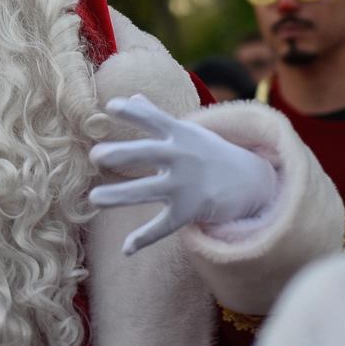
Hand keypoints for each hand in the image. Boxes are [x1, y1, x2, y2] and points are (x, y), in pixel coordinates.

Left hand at [88, 94, 276, 255]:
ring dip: (120, 196)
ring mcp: (185, 186)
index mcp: (180, 135)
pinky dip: (145, 238)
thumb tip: (132, 96)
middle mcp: (182, 158)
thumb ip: (156, 116)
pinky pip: (163, 227)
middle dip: (122, 155)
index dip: (134, 113)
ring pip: (148, 191)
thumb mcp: (187, 131)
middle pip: (148, 154)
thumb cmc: (208, 151)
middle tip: (95, 155)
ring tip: (93, 198)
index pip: (154, 120)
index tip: (111, 106)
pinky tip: (125, 248)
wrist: (251, 181)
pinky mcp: (189, 211)